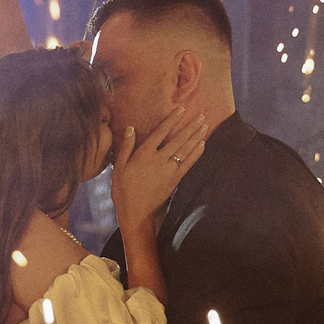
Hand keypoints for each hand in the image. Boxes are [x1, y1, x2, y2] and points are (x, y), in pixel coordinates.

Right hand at [111, 107, 208, 232]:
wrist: (136, 213)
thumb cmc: (123, 190)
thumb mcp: (119, 167)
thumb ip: (126, 147)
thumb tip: (130, 128)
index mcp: (144, 154)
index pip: (160, 132)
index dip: (171, 119)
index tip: (181, 109)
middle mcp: (159, 160)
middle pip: (178, 139)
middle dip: (190, 126)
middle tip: (201, 116)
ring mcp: (169, 170)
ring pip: (186, 150)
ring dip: (196, 137)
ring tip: (205, 125)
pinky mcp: (175, 180)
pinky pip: (188, 163)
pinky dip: (196, 153)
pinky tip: (202, 144)